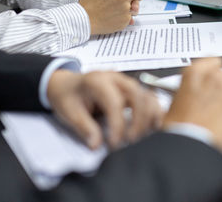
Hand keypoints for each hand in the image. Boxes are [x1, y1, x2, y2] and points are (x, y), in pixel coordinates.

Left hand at [47, 70, 161, 149]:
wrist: (66, 85)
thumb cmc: (68, 96)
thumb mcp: (69, 112)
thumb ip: (84, 128)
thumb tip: (96, 144)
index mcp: (97, 81)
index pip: (114, 102)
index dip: (118, 125)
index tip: (115, 144)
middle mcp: (115, 78)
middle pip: (137, 95)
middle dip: (138, 120)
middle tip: (131, 141)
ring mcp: (126, 83)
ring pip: (148, 96)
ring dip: (149, 117)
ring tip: (142, 136)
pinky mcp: (133, 90)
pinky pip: (150, 98)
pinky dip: (155, 112)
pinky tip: (152, 127)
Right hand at [163, 58, 221, 150]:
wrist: (191, 146)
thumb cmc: (179, 128)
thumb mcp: (173, 104)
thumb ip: (186, 92)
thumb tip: (186, 95)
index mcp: (195, 73)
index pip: (212, 60)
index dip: (211, 69)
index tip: (209, 76)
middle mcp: (214, 79)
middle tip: (213, 98)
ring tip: (216, 115)